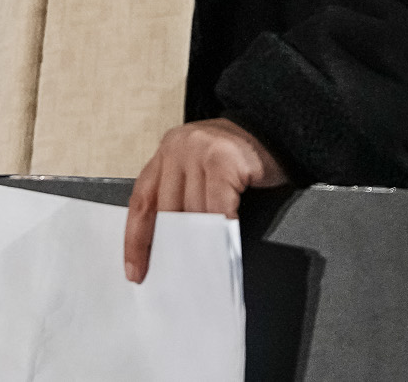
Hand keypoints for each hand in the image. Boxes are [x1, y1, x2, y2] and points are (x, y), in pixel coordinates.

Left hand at [123, 119, 287, 283]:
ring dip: (199, 243)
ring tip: (202, 270)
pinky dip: (220, 230)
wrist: (273, 128)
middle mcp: (176, 149)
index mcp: (165, 155)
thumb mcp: (199, 172)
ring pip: (193, 211)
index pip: (140, 202)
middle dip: (172, 247)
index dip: (135, 240)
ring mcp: (199, 150)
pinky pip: (218, 205)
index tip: (134, 271)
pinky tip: (223, 246)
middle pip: (166, 210)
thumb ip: (183, 198)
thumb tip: (174, 248)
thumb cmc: (236, 158)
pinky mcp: (224, 157)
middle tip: (177, 278)